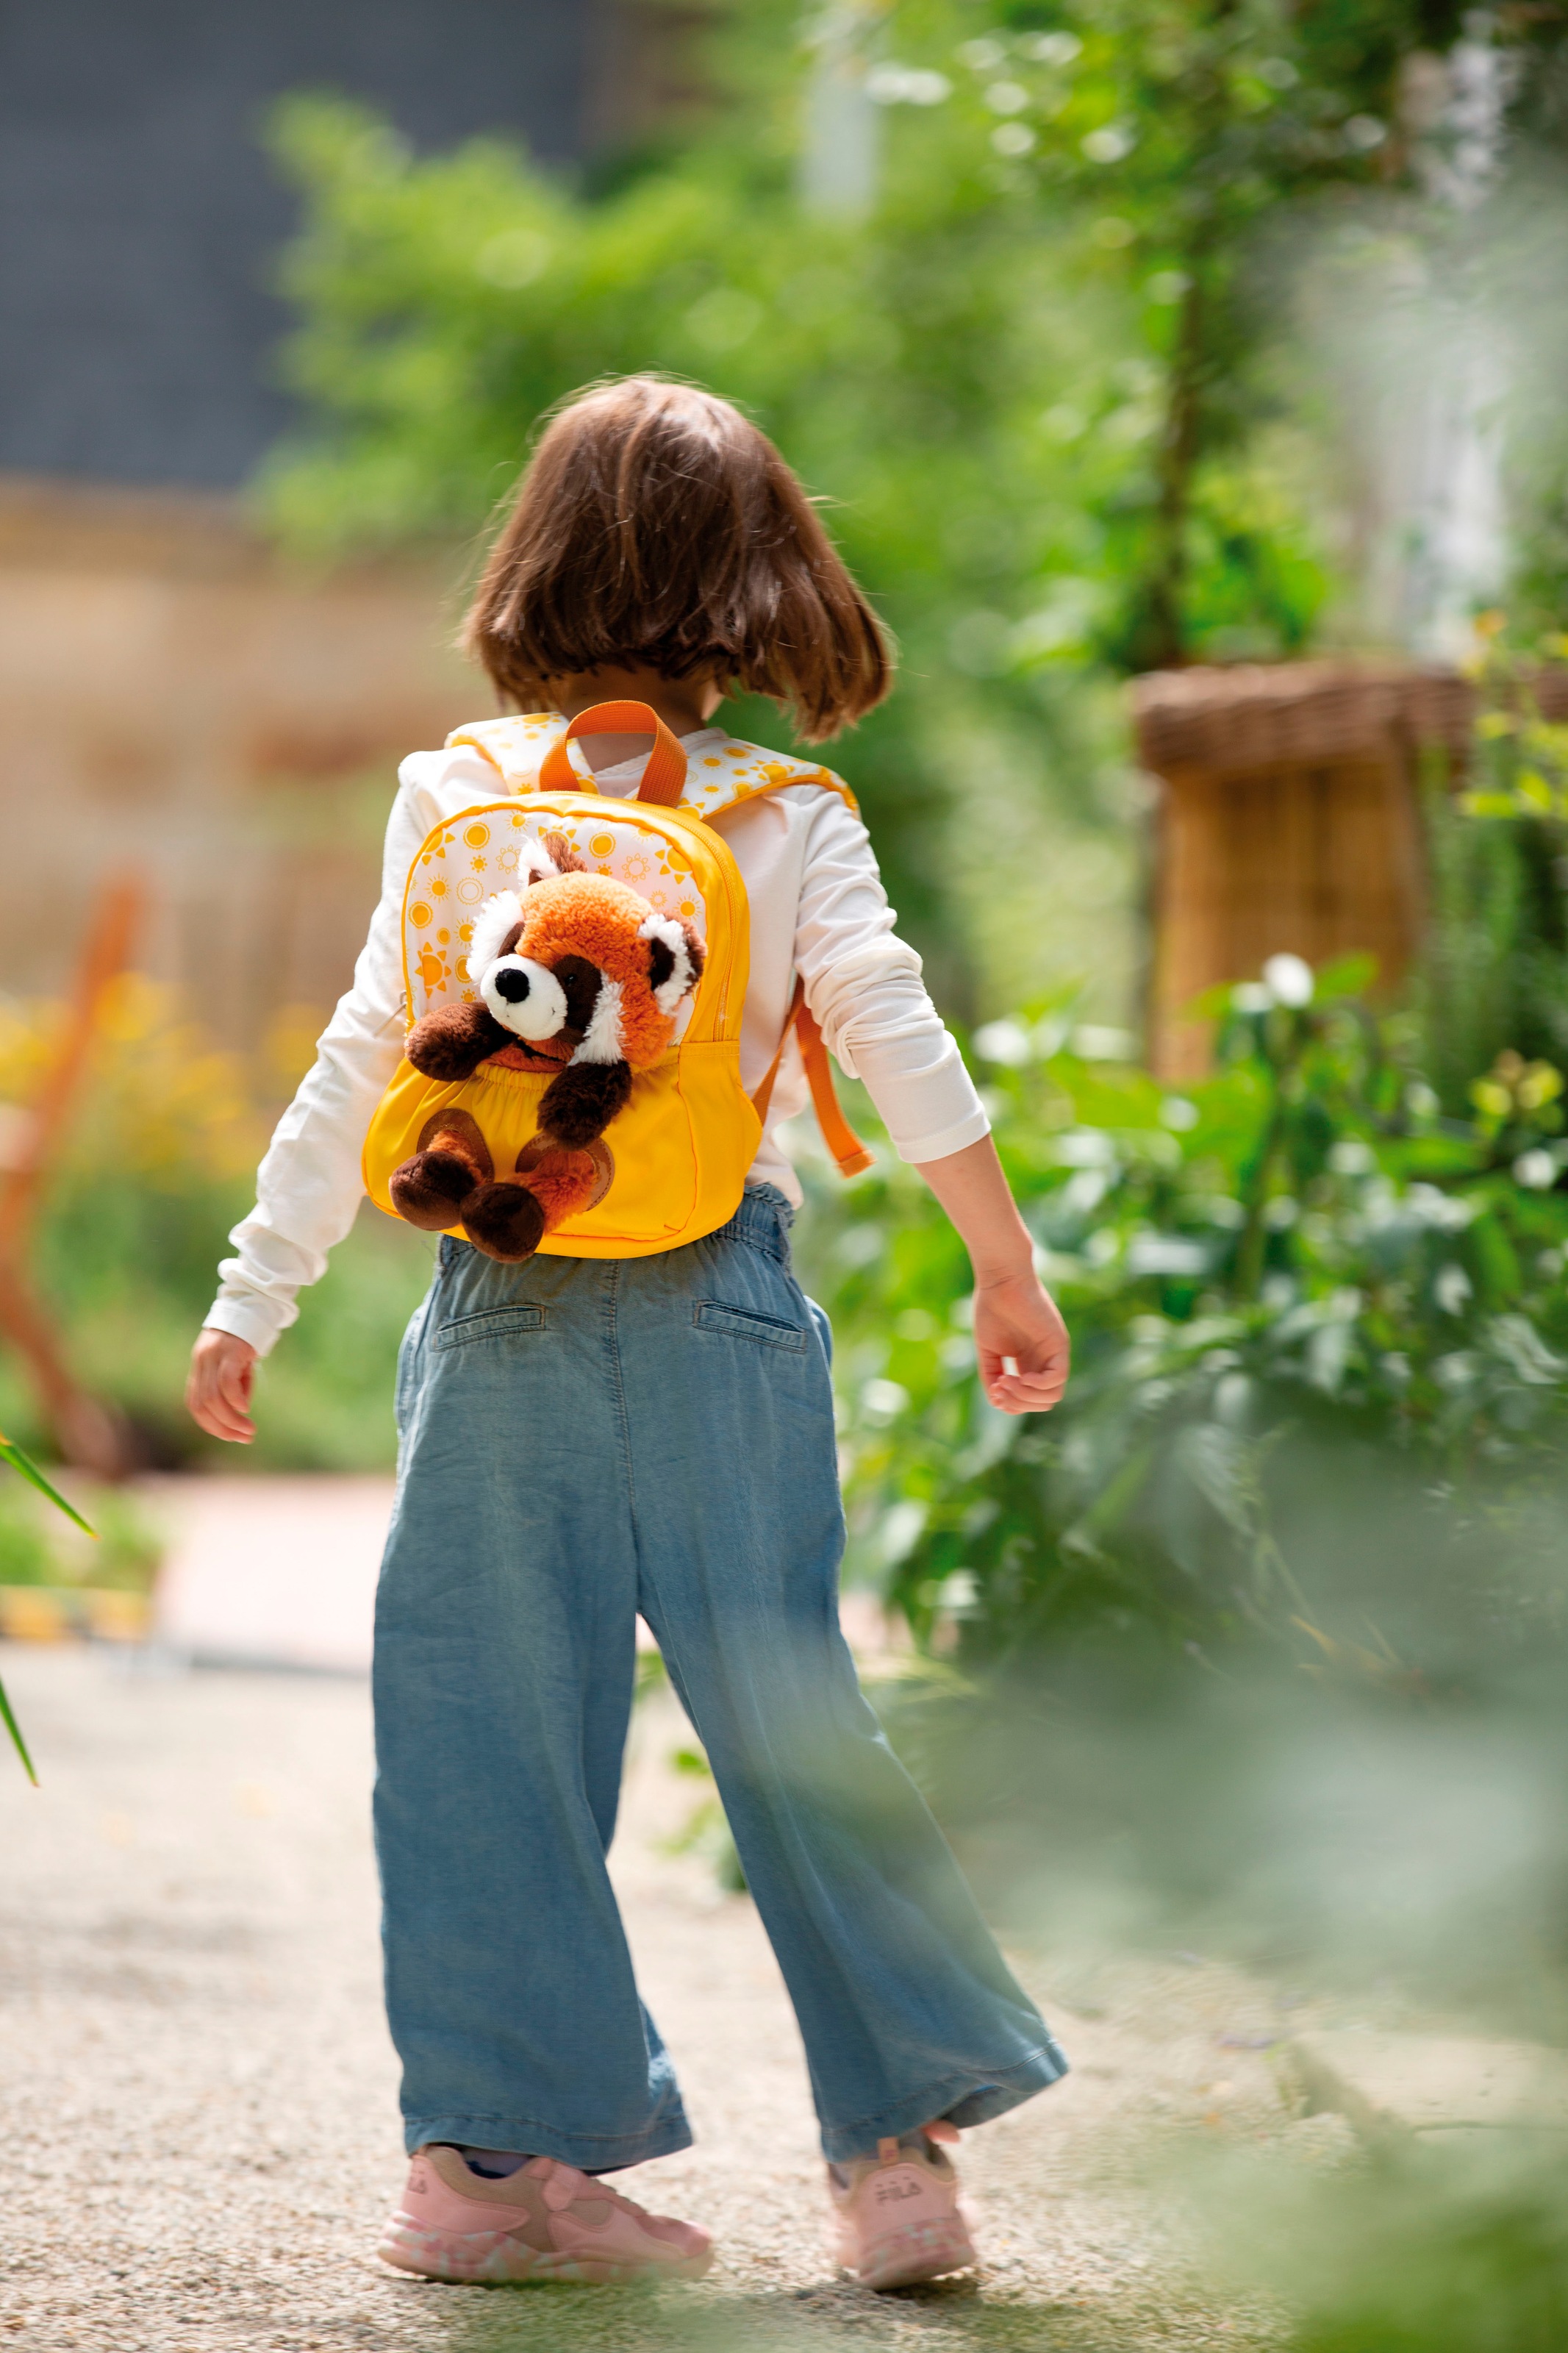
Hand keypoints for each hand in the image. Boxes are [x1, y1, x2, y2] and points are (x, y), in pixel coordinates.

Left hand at [186, 1329, 257, 1443]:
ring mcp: (214, 1355)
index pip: (195, 1405)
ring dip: (231, 1420)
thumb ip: (235, 1386)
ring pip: (213, 1397)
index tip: (231, 1436)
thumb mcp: (236, 1365)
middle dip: (222, 1428)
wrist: (252, 1303)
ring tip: (249, 1430)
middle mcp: (202, 1362)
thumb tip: (239, 1409)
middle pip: (202, 1405)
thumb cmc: (246, 1337)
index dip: (211, 1425)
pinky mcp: (230, 1350)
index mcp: (199, 1367)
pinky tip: (246, 1409)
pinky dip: (235, 1399)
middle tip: (244, 1438)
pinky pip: (226, 1381)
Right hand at [973, 1270, 1069, 1413]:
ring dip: (1026, 1397)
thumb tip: (997, 1403)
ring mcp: (1053, 1353)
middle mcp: (1043, 1360)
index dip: (1013, 1404)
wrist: (1001, 1280)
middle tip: (1000, 1388)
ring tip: (1007, 1382)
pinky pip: (1057, 1378)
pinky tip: (1021, 1377)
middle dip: (1019, 1404)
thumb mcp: (988, 1350)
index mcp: (1028, 1362)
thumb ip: (991, 1375)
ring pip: (1052, 1396)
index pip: (1030, 1398)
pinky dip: (1039, 1385)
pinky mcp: (1059, 1344)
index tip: (994, 1391)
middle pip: (1043, 1402)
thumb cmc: (992, 1309)